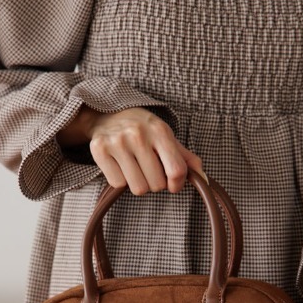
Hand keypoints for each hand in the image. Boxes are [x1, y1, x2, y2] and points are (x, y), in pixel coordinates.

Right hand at [56, 105, 205, 193]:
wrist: (108, 114)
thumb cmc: (143, 130)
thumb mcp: (167, 138)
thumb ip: (186, 159)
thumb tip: (204, 180)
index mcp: (160, 131)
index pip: (176, 171)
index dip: (177, 184)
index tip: (173, 184)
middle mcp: (138, 135)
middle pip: (156, 185)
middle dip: (155, 183)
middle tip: (149, 169)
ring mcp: (117, 142)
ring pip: (137, 188)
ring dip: (138, 183)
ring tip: (135, 168)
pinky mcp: (99, 150)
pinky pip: (117, 184)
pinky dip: (120, 180)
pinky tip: (120, 166)